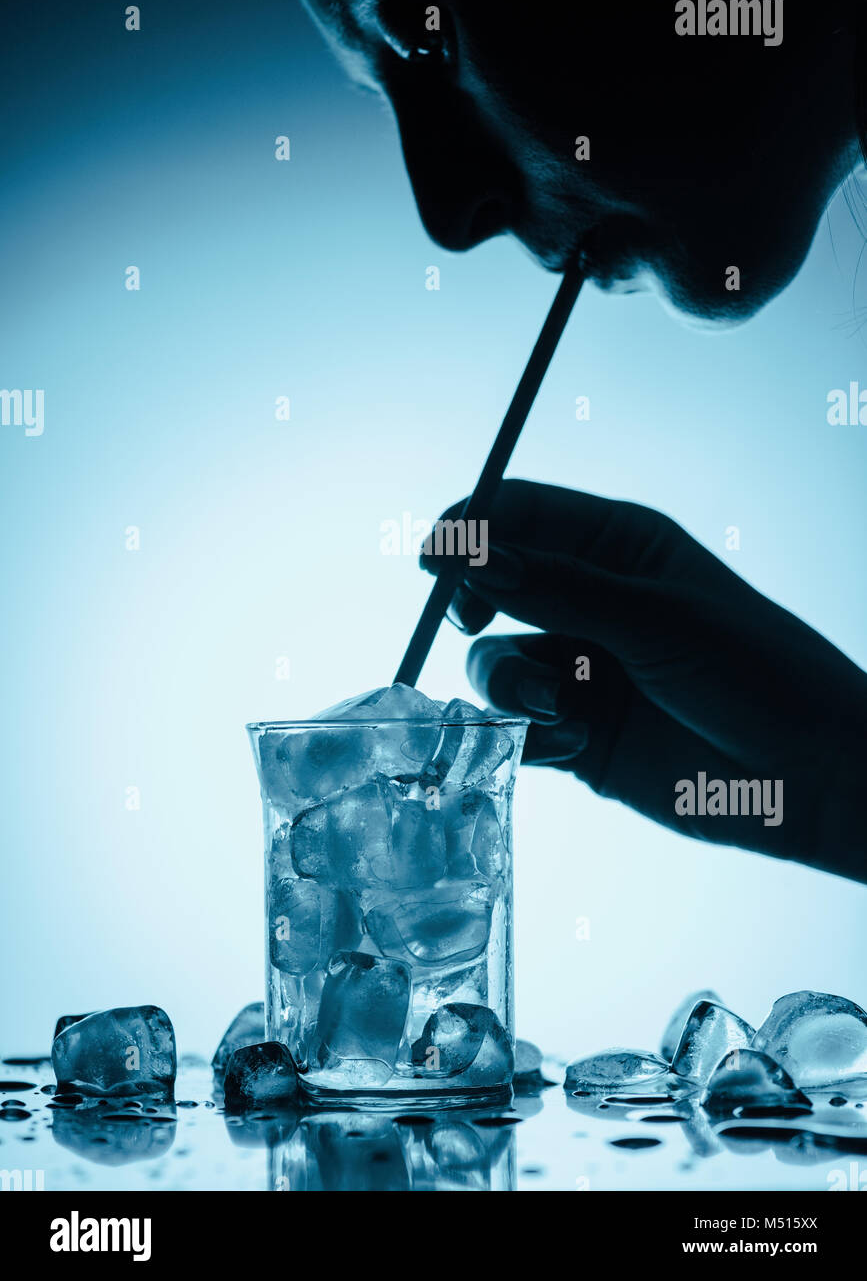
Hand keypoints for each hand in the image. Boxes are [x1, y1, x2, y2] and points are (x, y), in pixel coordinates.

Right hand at [421, 480, 866, 882]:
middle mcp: (590, 601)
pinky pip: (513, 727)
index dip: (470, 528)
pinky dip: (525, 737)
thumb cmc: (757, 674)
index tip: (435, 561)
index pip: (519, 511)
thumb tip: (469, 554)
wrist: (810, 776)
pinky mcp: (574, 735)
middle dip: (472, 603)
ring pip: (493, 661)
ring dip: (508, 683)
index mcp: (618, 546)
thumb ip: (557, 588)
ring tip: (557, 708)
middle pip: (490, 582)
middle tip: (472, 618)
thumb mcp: (655, 618)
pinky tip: (571, 746)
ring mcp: (580, 669)